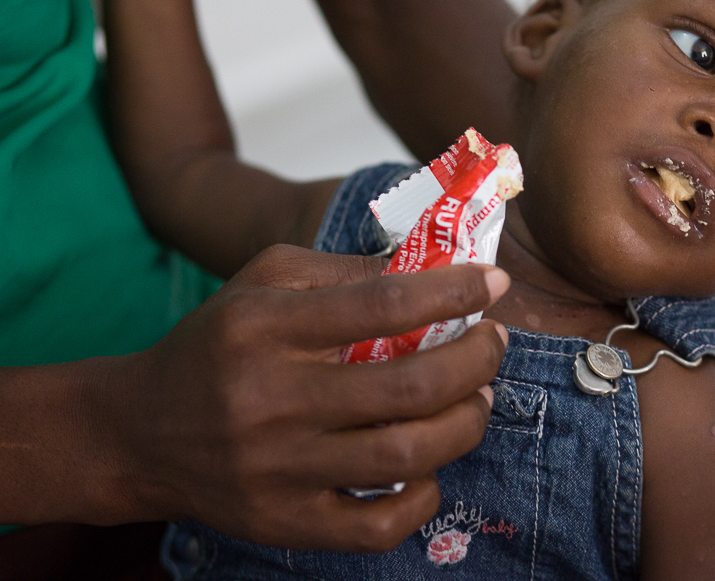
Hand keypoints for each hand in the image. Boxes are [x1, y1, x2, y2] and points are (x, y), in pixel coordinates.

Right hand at [94, 245, 508, 550]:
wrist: (138, 433)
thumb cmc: (216, 345)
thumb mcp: (264, 281)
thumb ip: (344, 270)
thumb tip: (433, 271)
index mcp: (265, 327)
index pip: (384, 304)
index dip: (453, 292)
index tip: (491, 283)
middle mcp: (271, 399)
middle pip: (409, 385)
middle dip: (475, 359)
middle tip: (492, 343)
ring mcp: (278, 469)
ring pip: (405, 455)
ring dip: (465, 423)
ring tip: (476, 398)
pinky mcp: (283, 523)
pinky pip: (377, 526)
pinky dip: (425, 496)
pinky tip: (431, 465)